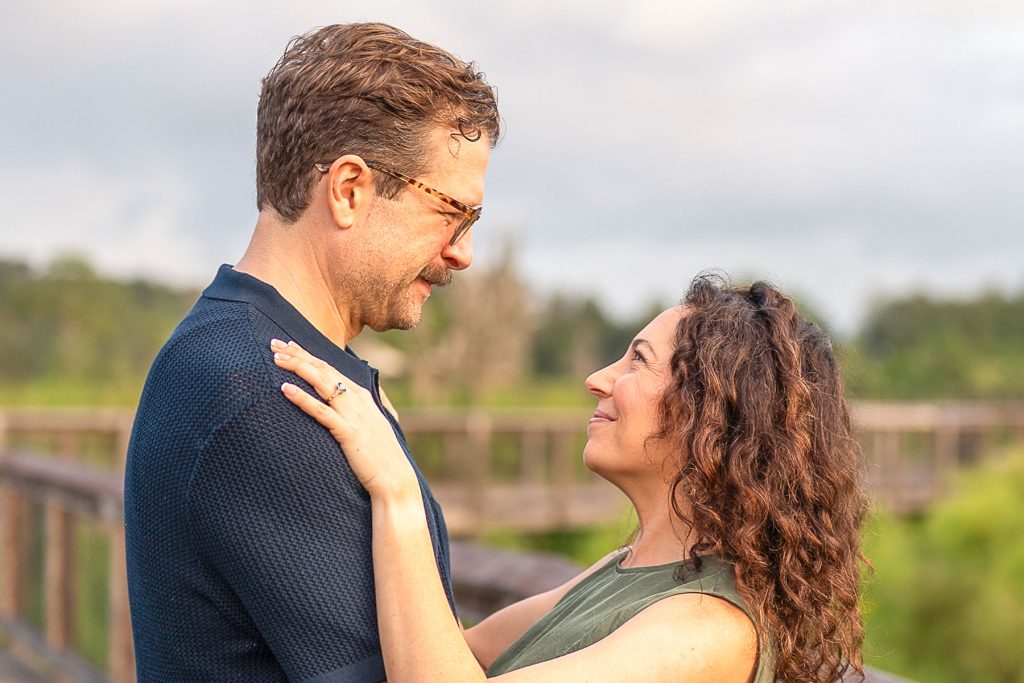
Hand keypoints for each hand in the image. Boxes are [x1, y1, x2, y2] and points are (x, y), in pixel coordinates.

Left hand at [271, 339, 417, 499]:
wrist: (395, 478)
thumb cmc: (379, 456)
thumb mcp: (367, 427)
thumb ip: (352, 413)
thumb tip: (335, 407)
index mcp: (361, 396)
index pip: (330, 367)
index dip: (307, 354)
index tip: (288, 345)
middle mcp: (357, 399)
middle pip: (322, 369)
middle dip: (297, 354)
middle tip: (274, 343)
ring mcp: (353, 414)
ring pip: (321, 383)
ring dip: (297, 368)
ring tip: (275, 359)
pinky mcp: (347, 432)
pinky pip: (321, 411)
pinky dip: (303, 398)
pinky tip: (285, 389)